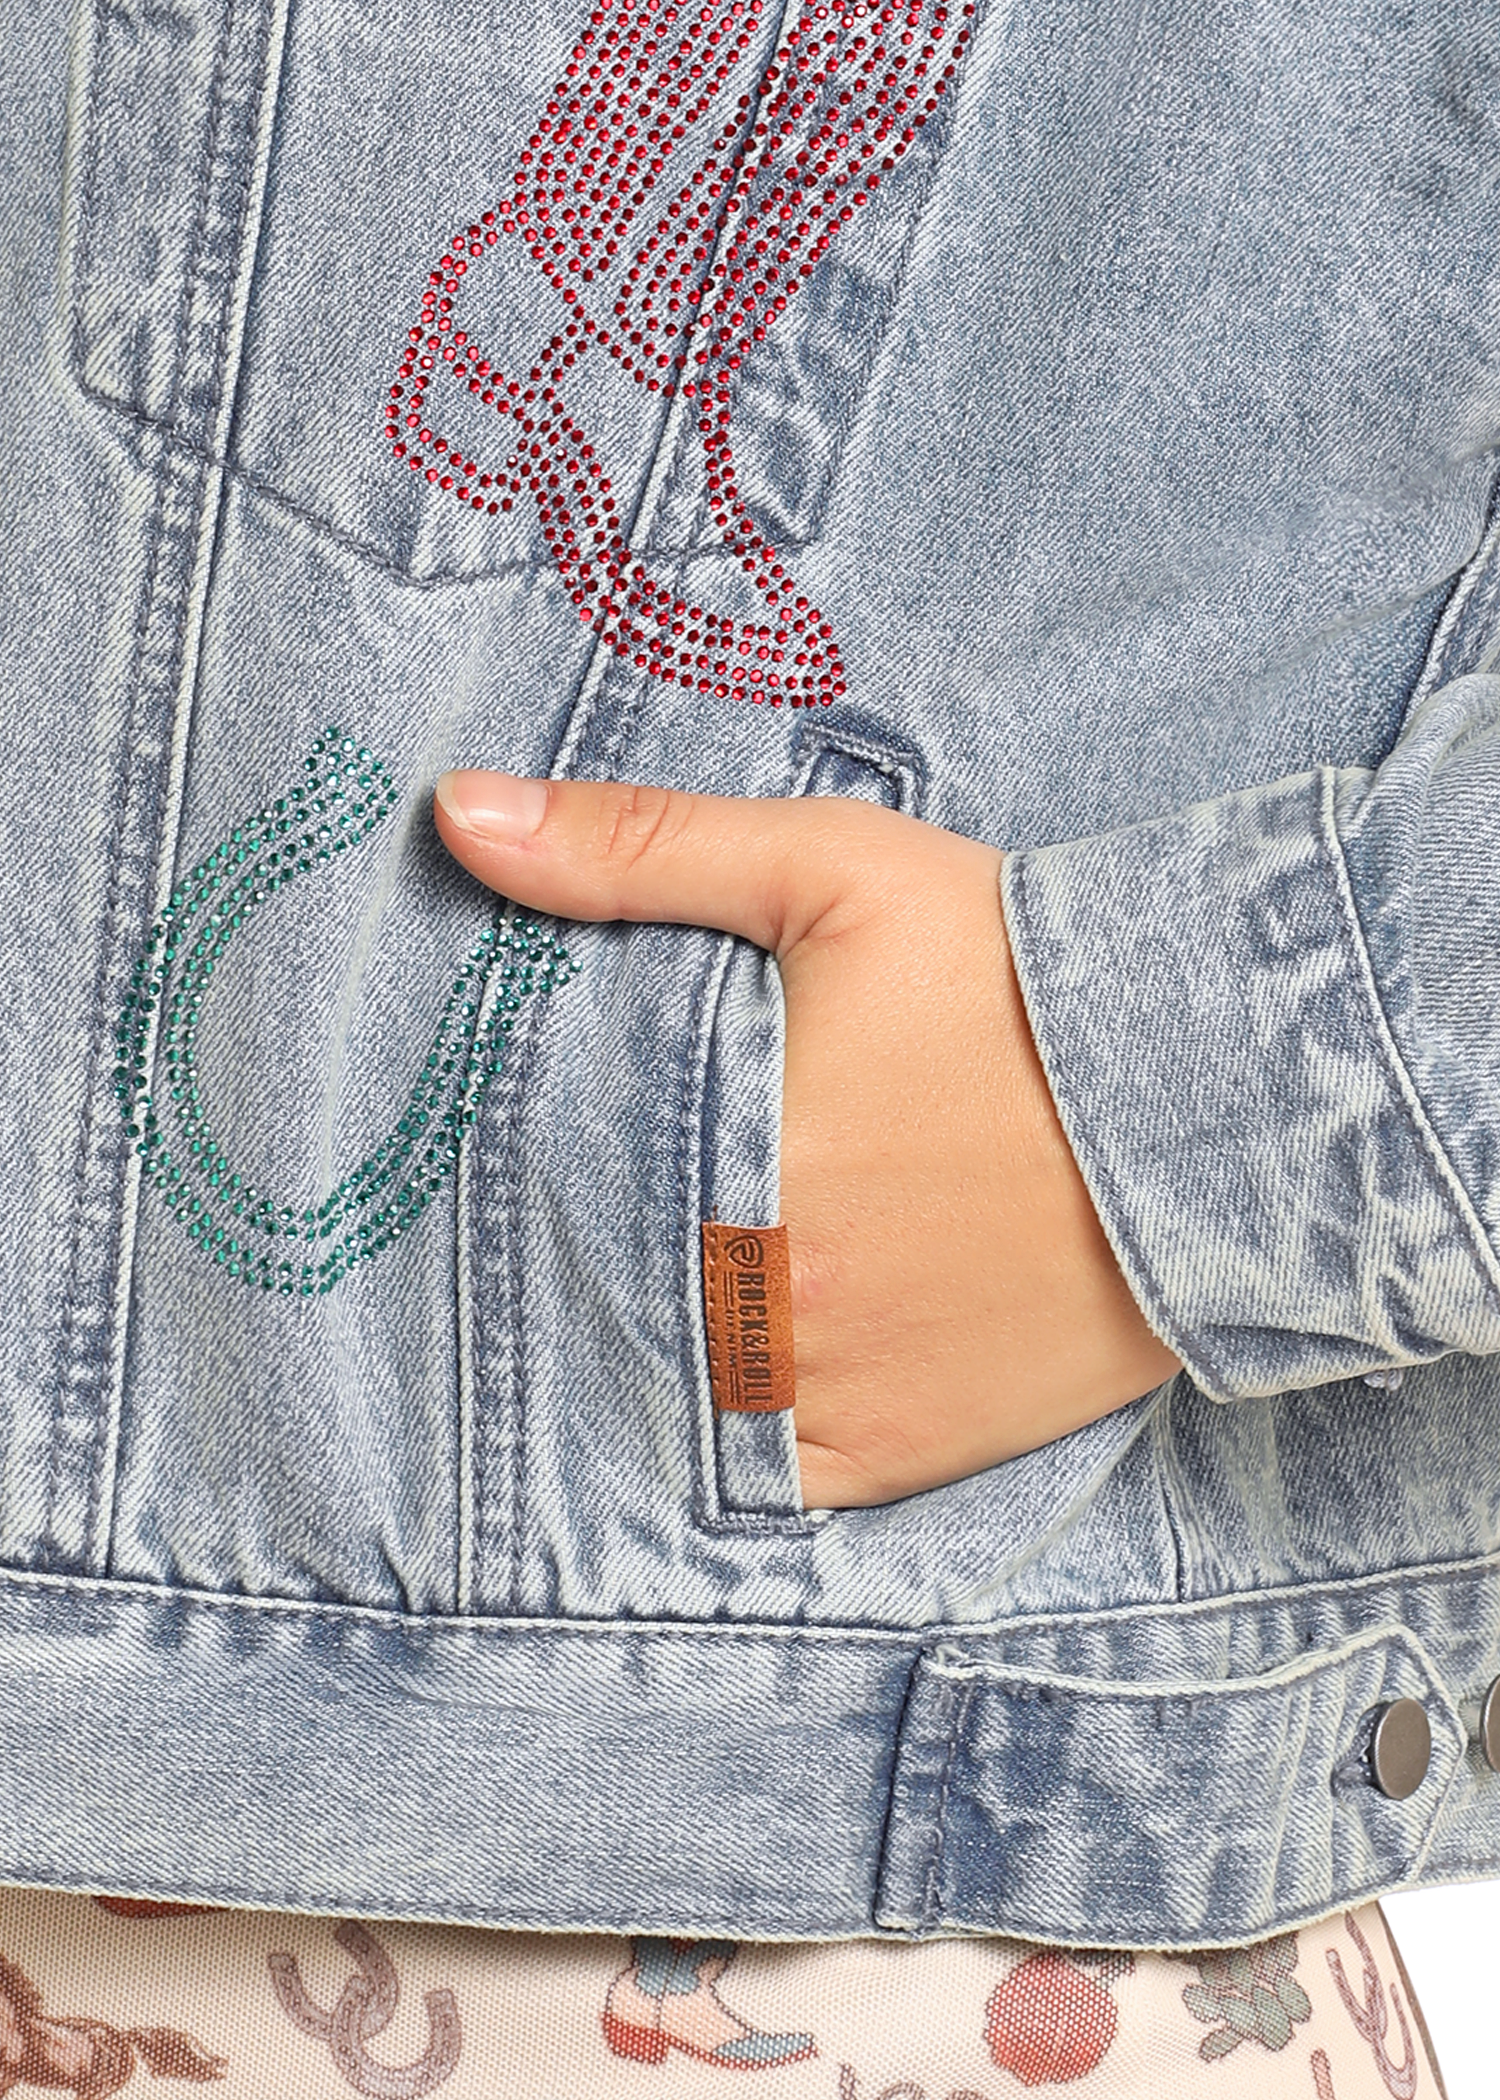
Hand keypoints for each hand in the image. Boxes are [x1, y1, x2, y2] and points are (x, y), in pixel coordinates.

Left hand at [434, 772, 1180, 1506]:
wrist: (1221, 1104)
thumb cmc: (1021, 979)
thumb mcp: (832, 873)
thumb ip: (639, 846)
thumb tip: (455, 810)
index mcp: (724, 1165)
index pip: (549, 1199)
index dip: (509, 1192)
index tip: (485, 1179)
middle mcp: (764, 1306)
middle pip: (605, 1305)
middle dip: (577, 1271)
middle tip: (548, 1246)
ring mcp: (832, 1396)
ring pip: (674, 1402)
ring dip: (650, 1359)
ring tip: (635, 1307)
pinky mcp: (901, 1455)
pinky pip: (769, 1477)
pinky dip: (739, 1439)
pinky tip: (734, 1374)